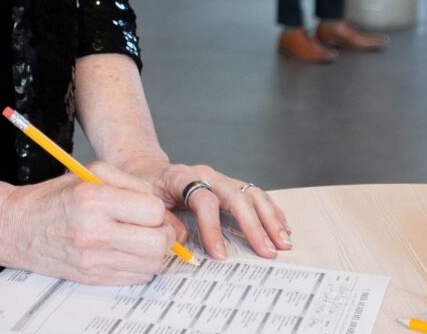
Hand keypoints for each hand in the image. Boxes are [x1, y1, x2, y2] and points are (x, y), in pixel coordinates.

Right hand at [0, 162, 183, 284]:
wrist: (18, 228)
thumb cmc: (54, 199)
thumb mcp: (91, 174)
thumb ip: (130, 184)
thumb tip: (160, 207)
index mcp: (94, 200)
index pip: (153, 211)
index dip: (159, 210)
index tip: (151, 210)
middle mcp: (94, 232)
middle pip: (158, 242)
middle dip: (165, 234)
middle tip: (157, 227)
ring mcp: (93, 259)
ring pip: (152, 264)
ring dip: (154, 252)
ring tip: (140, 238)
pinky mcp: (93, 278)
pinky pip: (136, 277)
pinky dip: (139, 265)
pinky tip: (125, 251)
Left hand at [121, 160, 291, 261]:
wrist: (147, 170)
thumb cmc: (144, 189)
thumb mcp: (144, 202)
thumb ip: (161, 219)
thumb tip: (181, 239)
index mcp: (182, 176)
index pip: (204, 201)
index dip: (213, 228)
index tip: (220, 255)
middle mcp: (206, 174)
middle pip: (237, 197)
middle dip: (255, 227)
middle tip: (267, 252)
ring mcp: (221, 178)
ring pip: (252, 194)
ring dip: (270, 219)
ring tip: (283, 242)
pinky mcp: (230, 185)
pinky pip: (256, 196)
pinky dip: (271, 211)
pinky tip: (282, 227)